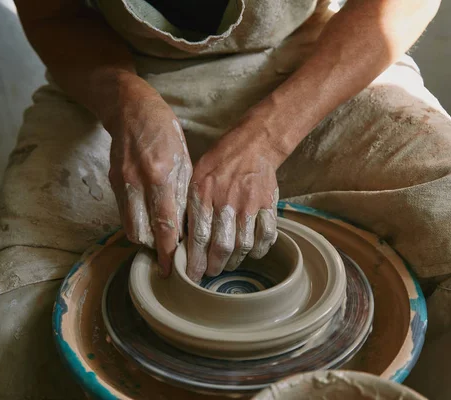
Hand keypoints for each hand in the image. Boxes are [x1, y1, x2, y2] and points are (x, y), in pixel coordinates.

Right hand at [107, 83, 191, 275]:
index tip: (172, 269)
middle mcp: (137, 183)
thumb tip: (185, 227)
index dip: (167, 251)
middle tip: (167, 256)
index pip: (164, 225)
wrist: (131, 109)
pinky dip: (136, 223)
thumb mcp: (184, 160)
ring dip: (144, 239)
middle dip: (154, 249)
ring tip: (158, 242)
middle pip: (141, 233)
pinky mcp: (112, 183)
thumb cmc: (165, 132)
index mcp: (160, 176)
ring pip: (129, 227)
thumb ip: (183, 194)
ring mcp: (121, 183)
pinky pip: (123, 213)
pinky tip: (148, 222)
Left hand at [186, 129, 279, 280]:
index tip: (192, 275)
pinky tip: (251, 253)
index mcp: (204, 193)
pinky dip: (259, 250)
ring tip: (227, 264)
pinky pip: (266, 236)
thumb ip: (190, 205)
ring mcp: (250, 204)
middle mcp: (227, 200)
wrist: (253, 144)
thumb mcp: (195, 176)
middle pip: (221, 246)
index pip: (199, 237)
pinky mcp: (268, 205)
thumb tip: (181, 237)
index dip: (195, 261)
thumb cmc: (220, 161)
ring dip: (234, 261)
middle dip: (214, 266)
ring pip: (243, 245)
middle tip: (210, 272)